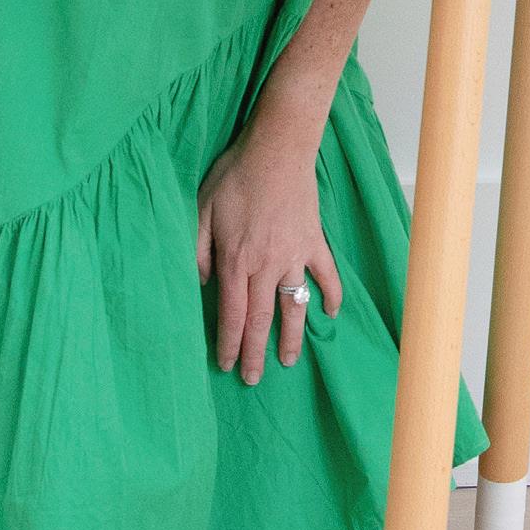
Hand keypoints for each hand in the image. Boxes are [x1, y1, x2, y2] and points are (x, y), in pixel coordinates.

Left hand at [196, 122, 343, 383]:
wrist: (277, 149)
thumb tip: (202, 285)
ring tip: (289, 362)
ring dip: (292, 337)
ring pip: (293, 306)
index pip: (232, 315)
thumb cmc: (235, 177)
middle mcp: (267, 267)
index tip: (225, 366)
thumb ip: (197, 251)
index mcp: (237, 262)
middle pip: (260, 320)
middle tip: (252, 380)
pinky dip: (332, 295)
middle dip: (255, 353)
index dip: (228, 344)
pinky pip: (326, 274)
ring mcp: (295, 256)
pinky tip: (332, 314)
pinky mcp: (314, 242)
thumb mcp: (201, 211)